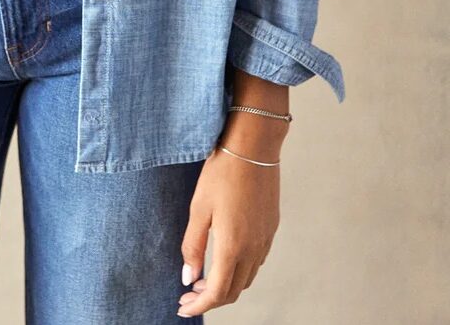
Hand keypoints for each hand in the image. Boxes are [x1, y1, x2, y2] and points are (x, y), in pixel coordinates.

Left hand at [176, 139, 280, 315]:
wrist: (254, 147)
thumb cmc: (221, 173)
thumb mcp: (199, 208)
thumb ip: (193, 246)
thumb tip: (188, 278)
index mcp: (233, 247)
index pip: (217, 292)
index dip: (198, 305)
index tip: (182, 307)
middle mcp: (253, 249)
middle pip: (234, 291)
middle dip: (210, 298)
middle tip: (188, 294)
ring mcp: (265, 240)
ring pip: (246, 278)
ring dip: (226, 285)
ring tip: (203, 278)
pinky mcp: (271, 229)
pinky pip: (256, 261)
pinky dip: (239, 270)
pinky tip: (224, 258)